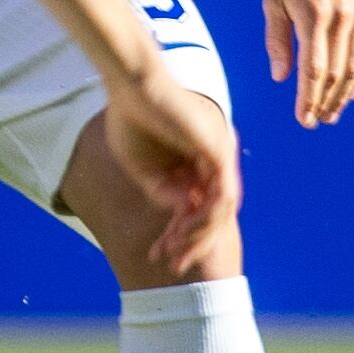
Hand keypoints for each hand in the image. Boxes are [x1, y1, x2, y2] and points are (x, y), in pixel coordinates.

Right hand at [102, 68, 241, 272]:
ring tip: (177, 254)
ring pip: (220, 210)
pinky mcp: (220, 152)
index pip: (196, 207)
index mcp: (196, 162)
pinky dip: (205, 218)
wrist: (132, 87)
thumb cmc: (132, 119)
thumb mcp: (144, 169)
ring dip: (198, 237)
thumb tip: (181, 213)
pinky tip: (183, 231)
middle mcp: (214, 161)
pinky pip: (221, 197)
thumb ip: (163, 192)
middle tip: (174, 265)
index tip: (158, 253)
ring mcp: (220, 156)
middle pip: (213, 214)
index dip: (177, 234)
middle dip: (193, 243)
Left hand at [264, 0, 353, 126]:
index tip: (304, 119)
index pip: (314, 70)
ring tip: (334, 111)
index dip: (309, 99)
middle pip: (338, 73)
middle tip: (317, 120)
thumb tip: (282, 78)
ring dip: (346, 93)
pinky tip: (352, 88)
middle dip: (326, 101)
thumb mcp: (273, 0)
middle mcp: (343, 17)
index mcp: (314, 16)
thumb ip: (277, 41)